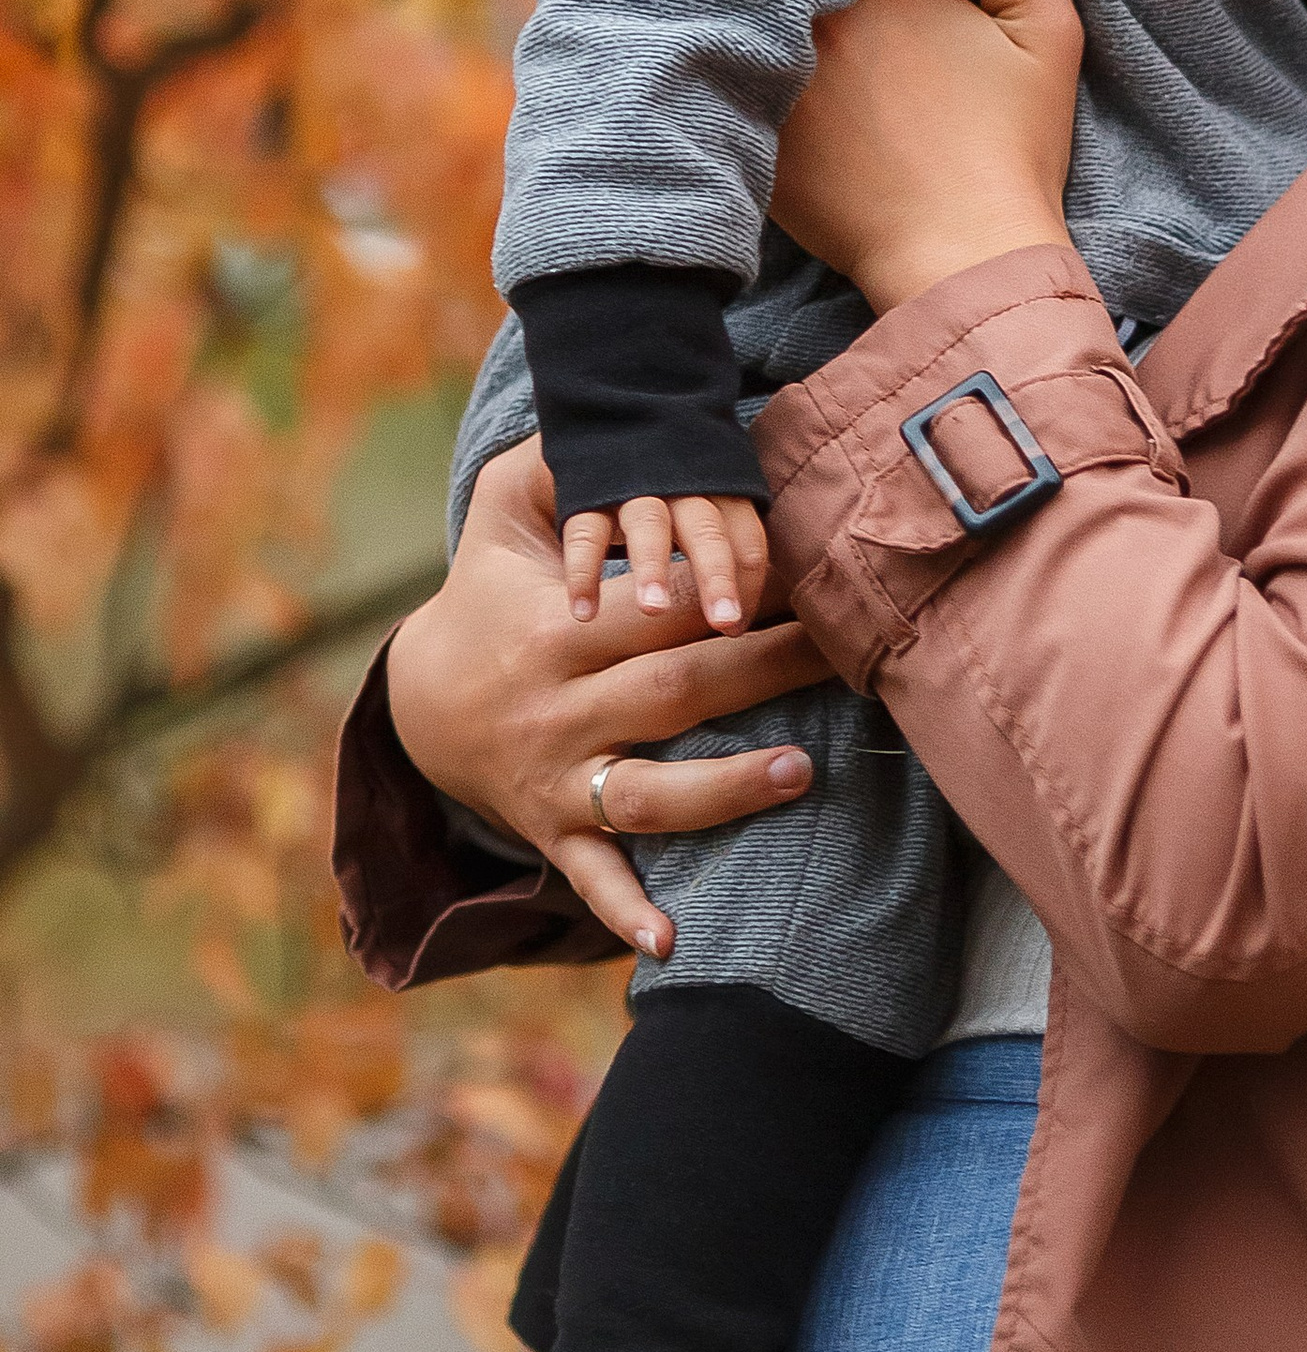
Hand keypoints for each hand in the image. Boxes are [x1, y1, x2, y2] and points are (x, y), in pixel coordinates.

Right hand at [384, 438, 834, 958]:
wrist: (416, 701)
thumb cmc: (493, 589)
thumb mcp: (503, 512)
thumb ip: (558, 457)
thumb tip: (606, 408)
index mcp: (558, 626)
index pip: (658, 606)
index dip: (727, 589)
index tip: (808, 570)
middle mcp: (560, 707)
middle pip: (671, 689)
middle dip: (760, 669)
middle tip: (845, 649)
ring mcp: (556, 777)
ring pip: (643, 791)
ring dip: (720, 791)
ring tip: (796, 772)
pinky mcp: (553, 831)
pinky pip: (590, 878)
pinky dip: (626, 912)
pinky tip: (672, 944)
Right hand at [560, 489, 768, 629]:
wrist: (622, 419)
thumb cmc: (678, 484)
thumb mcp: (711, 499)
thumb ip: (732, 543)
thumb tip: (753, 616)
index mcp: (722, 491)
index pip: (748, 538)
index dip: (749, 583)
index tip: (738, 628)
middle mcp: (682, 487)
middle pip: (707, 529)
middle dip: (717, 575)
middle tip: (724, 621)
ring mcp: (635, 487)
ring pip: (649, 523)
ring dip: (653, 566)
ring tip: (654, 610)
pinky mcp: (588, 492)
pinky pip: (585, 531)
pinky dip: (583, 571)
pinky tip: (584, 613)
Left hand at [770, 0, 1083, 312]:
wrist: (959, 256)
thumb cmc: (1010, 145)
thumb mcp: (1049, 27)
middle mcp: (807, 13)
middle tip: (851, 3)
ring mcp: (764, 69)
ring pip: (761, 6)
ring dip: (780, 5)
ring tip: (823, 44)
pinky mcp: (741, 126)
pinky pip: (731, 69)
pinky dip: (749, 64)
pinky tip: (792, 88)